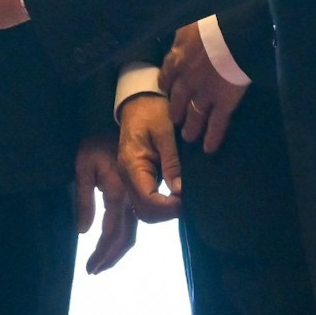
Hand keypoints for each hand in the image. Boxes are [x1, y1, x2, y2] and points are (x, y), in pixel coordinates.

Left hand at [75, 131, 137, 272]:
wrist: (126, 125)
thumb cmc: (97, 143)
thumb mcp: (83, 166)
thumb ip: (84, 199)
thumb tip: (83, 231)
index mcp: (117, 193)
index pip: (110, 232)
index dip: (101, 253)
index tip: (90, 268)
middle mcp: (131, 200)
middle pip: (124, 238)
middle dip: (109, 258)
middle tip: (93, 271)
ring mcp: (137, 198)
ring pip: (132, 233)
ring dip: (117, 252)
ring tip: (102, 264)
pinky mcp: (139, 195)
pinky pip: (134, 223)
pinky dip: (124, 239)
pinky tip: (115, 244)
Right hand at [117, 91, 183, 221]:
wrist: (140, 101)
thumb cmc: (152, 111)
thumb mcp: (166, 132)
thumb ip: (172, 162)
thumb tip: (180, 191)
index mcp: (132, 164)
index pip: (148, 200)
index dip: (169, 207)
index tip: (187, 200)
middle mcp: (127, 176)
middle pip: (144, 211)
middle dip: (167, 213)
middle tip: (188, 202)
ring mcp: (130, 178)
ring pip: (144, 210)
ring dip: (164, 211)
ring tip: (183, 200)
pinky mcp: (137, 177)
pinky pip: (146, 200)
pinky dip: (161, 204)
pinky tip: (176, 196)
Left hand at [162, 20, 247, 153]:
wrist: (230, 35)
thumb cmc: (212, 25)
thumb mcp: (189, 25)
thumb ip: (184, 36)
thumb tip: (183, 35)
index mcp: (177, 59)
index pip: (167, 77)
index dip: (168, 86)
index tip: (168, 91)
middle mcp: (186, 81)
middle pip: (177, 101)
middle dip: (176, 112)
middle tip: (176, 121)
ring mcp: (204, 94)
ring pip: (194, 116)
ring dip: (190, 129)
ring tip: (189, 139)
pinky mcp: (223, 103)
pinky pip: (216, 124)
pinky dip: (212, 137)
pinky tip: (209, 149)